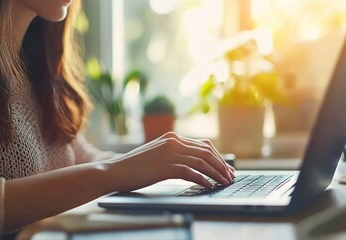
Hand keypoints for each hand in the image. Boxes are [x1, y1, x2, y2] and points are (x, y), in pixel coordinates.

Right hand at [103, 132, 234, 192]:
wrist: (115, 171)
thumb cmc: (136, 166)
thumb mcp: (158, 154)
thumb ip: (175, 154)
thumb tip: (196, 164)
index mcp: (172, 137)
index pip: (204, 145)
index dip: (218, 157)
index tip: (226, 168)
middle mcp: (173, 142)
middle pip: (206, 152)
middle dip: (222, 165)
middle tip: (230, 177)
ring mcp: (169, 153)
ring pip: (202, 162)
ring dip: (216, 173)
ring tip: (224, 182)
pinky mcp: (165, 167)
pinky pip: (191, 172)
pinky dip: (203, 180)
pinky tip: (209, 186)